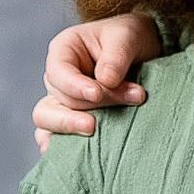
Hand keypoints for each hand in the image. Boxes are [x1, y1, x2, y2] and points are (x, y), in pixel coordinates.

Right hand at [32, 12, 162, 148]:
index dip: (74, 86)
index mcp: (65, 50)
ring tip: (91, 132)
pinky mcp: (73, 119)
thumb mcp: (128, 36)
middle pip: (56, 99)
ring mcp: (62, 100)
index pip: (59, 71)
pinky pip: (55, 135)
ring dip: (68, 128)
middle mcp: (59, 76)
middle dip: (80, 110)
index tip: (97, 94)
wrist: (146, 51)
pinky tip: (72, 156)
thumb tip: (105, 80)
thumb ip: (117, 55)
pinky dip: (60, 146)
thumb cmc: (131, 38)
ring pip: (47, 120)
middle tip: (97, 123)